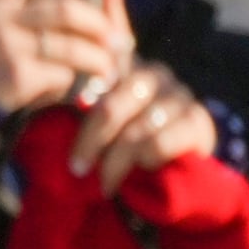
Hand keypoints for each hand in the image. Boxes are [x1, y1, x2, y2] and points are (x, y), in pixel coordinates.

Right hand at [0, 0, 124, 114]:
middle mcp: (3, 17)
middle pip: (66, 9)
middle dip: (99, 22)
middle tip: (116, 36)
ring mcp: (11, 47)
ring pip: (72, 46)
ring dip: (98, 57)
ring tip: (108, 65)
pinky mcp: (18, 77)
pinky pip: (62, 74)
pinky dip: (74, 81)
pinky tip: (77, 86)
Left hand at [68, 50, 218, 196]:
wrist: (182, 172)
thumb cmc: (130, 144)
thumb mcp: (102, 124)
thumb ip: (82, 107)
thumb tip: (51, 100)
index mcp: (126, 66)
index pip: (96, 74)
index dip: (78, 99)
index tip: (68, 122)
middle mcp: (154, 73)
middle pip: (110, 106)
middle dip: (91, 141)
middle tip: (78, 169)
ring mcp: (178, 94)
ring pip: (134, 130)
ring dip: (115, 162)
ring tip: (106, 183)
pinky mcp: (197, 120)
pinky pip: (159, 143)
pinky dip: (146, 161)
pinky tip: (144, 170)